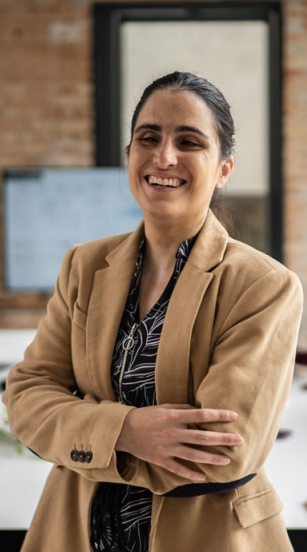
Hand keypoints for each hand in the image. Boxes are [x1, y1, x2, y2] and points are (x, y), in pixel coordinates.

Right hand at [115, 404, 242, 481]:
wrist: (124, 430)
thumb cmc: (147, 416)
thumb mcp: (164, 407)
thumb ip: (182, 408)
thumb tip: (200, 411)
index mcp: (174, 417)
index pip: (201, 415)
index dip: (219, 415)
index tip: (233, 416)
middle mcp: (173, 433)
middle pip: (203, 437)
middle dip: (222, 439)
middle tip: (238, 440)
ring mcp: (168, 448)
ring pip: (194, 455)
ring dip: (212, 458)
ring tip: (227, 460)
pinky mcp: (161, 460)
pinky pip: (179, 469)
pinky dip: (191, 474)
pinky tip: (204, 477)